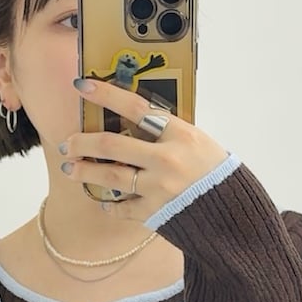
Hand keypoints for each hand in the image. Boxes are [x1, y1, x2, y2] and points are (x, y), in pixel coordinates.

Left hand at [59, 77, 228, 222]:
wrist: (233, 216)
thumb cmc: (215, 174)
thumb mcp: (198, 144)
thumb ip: (167, 134)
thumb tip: (133, 122)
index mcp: (180, 135)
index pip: (136, 108)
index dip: (106, 95)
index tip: (82, 86)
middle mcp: (167, 159)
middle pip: (112, 144)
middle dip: (83, 142)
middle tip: (67, 143)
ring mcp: (159, 188)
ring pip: (110, 176)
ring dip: (85, 172)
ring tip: (70, 169)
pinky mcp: (155, 213)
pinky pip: (122, 208)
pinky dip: (110, 205)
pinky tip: (103, 201)